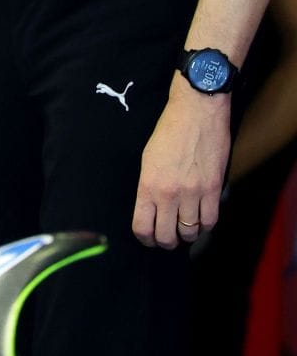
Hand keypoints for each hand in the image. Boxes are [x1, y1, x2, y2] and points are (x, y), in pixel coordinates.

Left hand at [132, 83, 229, 247]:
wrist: (196, 113)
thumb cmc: (168, 132)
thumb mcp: (147, 159)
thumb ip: (149, 186)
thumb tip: (152, 209)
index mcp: (148, 185)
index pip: (142, 226)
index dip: (145, 238)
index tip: (148, 238)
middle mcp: (169, 193)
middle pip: (167, 236)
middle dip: (166, 242)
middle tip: (167, 238)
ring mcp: (193, 193)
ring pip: (191, 232)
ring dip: (187, 234)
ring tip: (185, 227)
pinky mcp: (213, 189)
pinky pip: (211, 220)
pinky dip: (205, 225)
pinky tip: (201, 219)